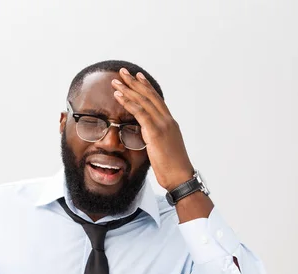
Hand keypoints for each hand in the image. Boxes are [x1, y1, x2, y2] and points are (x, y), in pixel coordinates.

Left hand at [112, 68, 193, 190]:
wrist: (181, 178)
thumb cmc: (172, 168)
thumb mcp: (164, 149)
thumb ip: (156, 138)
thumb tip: (147, 137)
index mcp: (170, 123)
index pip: (157, 100)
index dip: (146, 87)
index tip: (137, 77)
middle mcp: (167, 120)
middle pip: (149, 96)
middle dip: (135, 82)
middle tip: (123, 71)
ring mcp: (163, 125)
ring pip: (143, 101)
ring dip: (128, 89)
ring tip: (116, 80)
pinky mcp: (156, 133)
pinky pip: (140, 113)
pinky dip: (128, 102)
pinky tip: (118, 95)